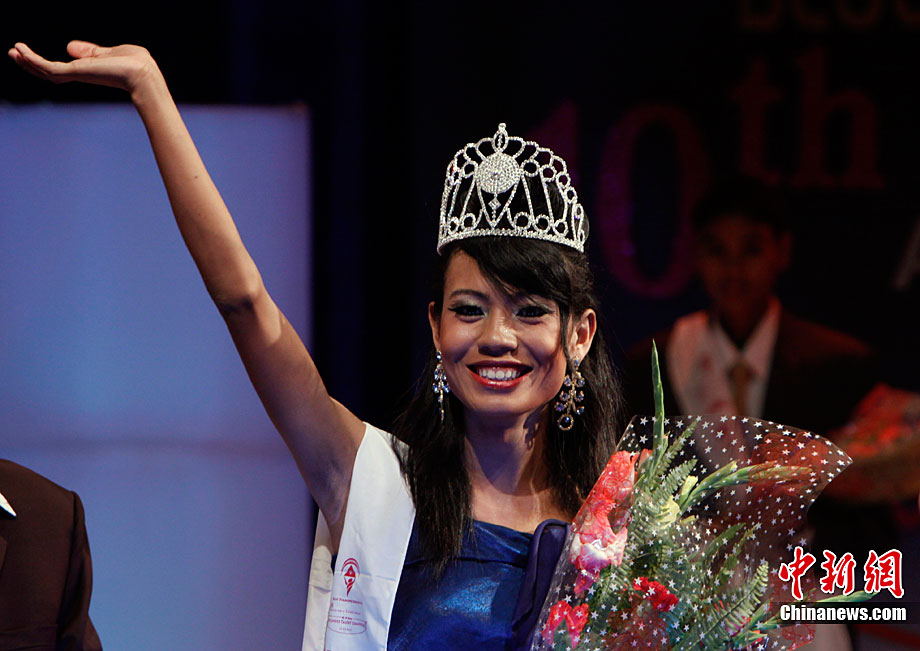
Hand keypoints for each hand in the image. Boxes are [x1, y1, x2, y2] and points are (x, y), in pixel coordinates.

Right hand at [8, 41, 160, 95]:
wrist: (143, 74)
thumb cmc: (135, 64)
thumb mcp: (108, 53)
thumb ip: (90, 52)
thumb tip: (70, 47)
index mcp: (87, 71)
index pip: (61, 69)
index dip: (45, 63)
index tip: (30, 54)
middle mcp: (80, 75)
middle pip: (49, 72)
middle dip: (31, 64)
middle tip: (14, 53)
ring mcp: (77, 75)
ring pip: (45, 71)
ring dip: (28, 62)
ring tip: (13, 52)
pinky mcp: (76, 72)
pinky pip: (48, 67)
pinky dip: (34, 59)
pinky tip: (22, 49)